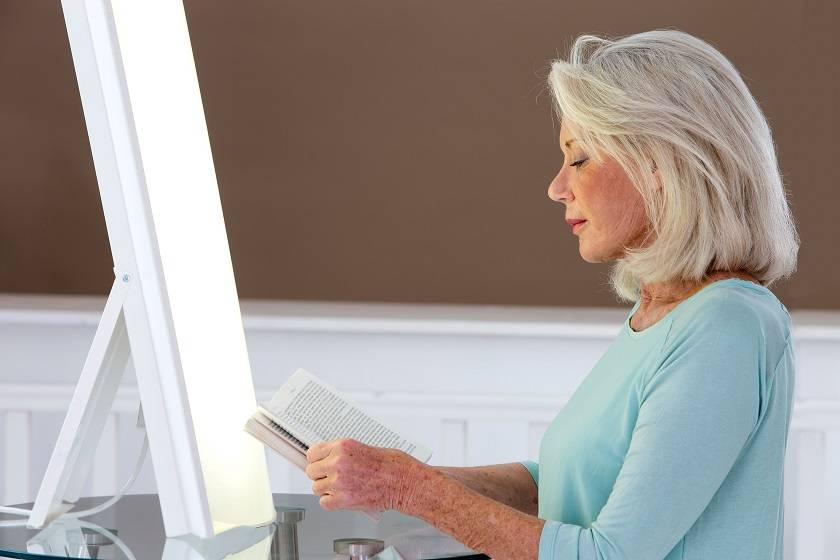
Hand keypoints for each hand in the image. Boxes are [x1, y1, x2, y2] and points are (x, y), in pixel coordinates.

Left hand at [304, 438, 422, 511]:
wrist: (403, 481)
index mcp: (342, 447)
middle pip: (311, 471)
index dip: (317, 459)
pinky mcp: (343, 500)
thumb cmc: (390, 464)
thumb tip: (327, 459)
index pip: (313, 453)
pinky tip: (341, 497)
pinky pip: (324, 502)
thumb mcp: (361, 447)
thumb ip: (341, 453)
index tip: (319, 462)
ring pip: (316, 488)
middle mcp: (337, 463)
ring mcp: (338, 482)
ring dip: (326, 489)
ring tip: (340, 487)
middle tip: (331, 476)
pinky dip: (331, 502)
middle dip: (321, 474)